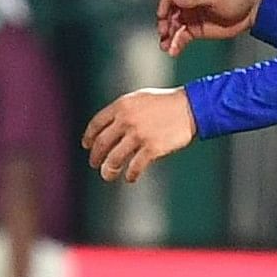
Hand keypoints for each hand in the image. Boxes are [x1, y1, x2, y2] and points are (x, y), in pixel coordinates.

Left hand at [84, 87, 198, 181]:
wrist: (190, 107)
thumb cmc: (165, 103)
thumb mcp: (139, 99)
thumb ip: (123, 111)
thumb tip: (108, 128)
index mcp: (122, 106)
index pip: (96, 124)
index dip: (89, 137)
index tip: (86, 146)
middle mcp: (127, 120)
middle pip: (102, 143)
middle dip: (95, 156)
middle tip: (95, 163)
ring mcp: (139, 135)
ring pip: (114, 158)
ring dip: (108, 170)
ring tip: (108, 175)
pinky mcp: (152, 148)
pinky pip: (135, 166)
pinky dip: (130, 174)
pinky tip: (130, 177)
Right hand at [155, 0, 266, 50]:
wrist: (254, 12)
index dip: (165, 3)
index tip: (162, 16)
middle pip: (169, 10)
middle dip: (165, 23)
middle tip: (164, 33)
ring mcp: (191, 14)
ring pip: (173, 25)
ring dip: (168, 36)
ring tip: (167, 47)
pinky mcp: (196, 28)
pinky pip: (182, 36)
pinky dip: (177, 43)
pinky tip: (174, 51)